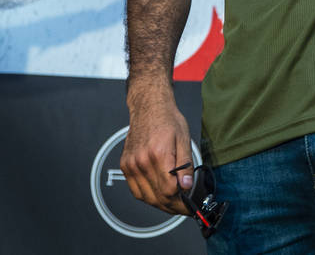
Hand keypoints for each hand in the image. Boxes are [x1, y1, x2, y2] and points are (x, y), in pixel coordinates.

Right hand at [120, 94, 193, 215]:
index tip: (189, 204)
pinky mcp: (125, 165)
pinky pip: (136, 190)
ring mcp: (131, 164)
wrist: (149, 106)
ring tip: (173, 203)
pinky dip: (147, 196)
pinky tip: (158, 194)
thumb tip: (186, 185)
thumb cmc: (167, 119)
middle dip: (173, 206)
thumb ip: (185, 164)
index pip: (169, 190)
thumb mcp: (184, 138)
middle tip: (183, 207)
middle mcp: (142, 160)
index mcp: (158, 153)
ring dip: (160, 204)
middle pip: (157, 197)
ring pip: (146, 197)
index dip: (181, 201)